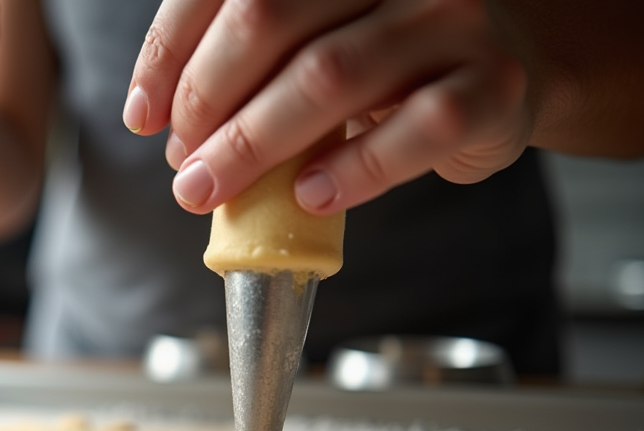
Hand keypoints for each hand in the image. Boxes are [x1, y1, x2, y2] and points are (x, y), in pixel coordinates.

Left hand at [125, 0, 531, 214]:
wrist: (501, 77)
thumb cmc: (387, 67)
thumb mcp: (313, 44)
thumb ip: (251, 65)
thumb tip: (169, 128)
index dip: (171, 50)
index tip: (141, 115)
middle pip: (268, 19)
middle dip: (206, 101)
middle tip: (182, 166)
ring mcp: (450, 18)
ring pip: (330, 75)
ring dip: (254, 144)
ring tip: (212, 188)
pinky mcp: (491, 85)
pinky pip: (415, 129)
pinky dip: (353, 171)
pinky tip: (310, 198)